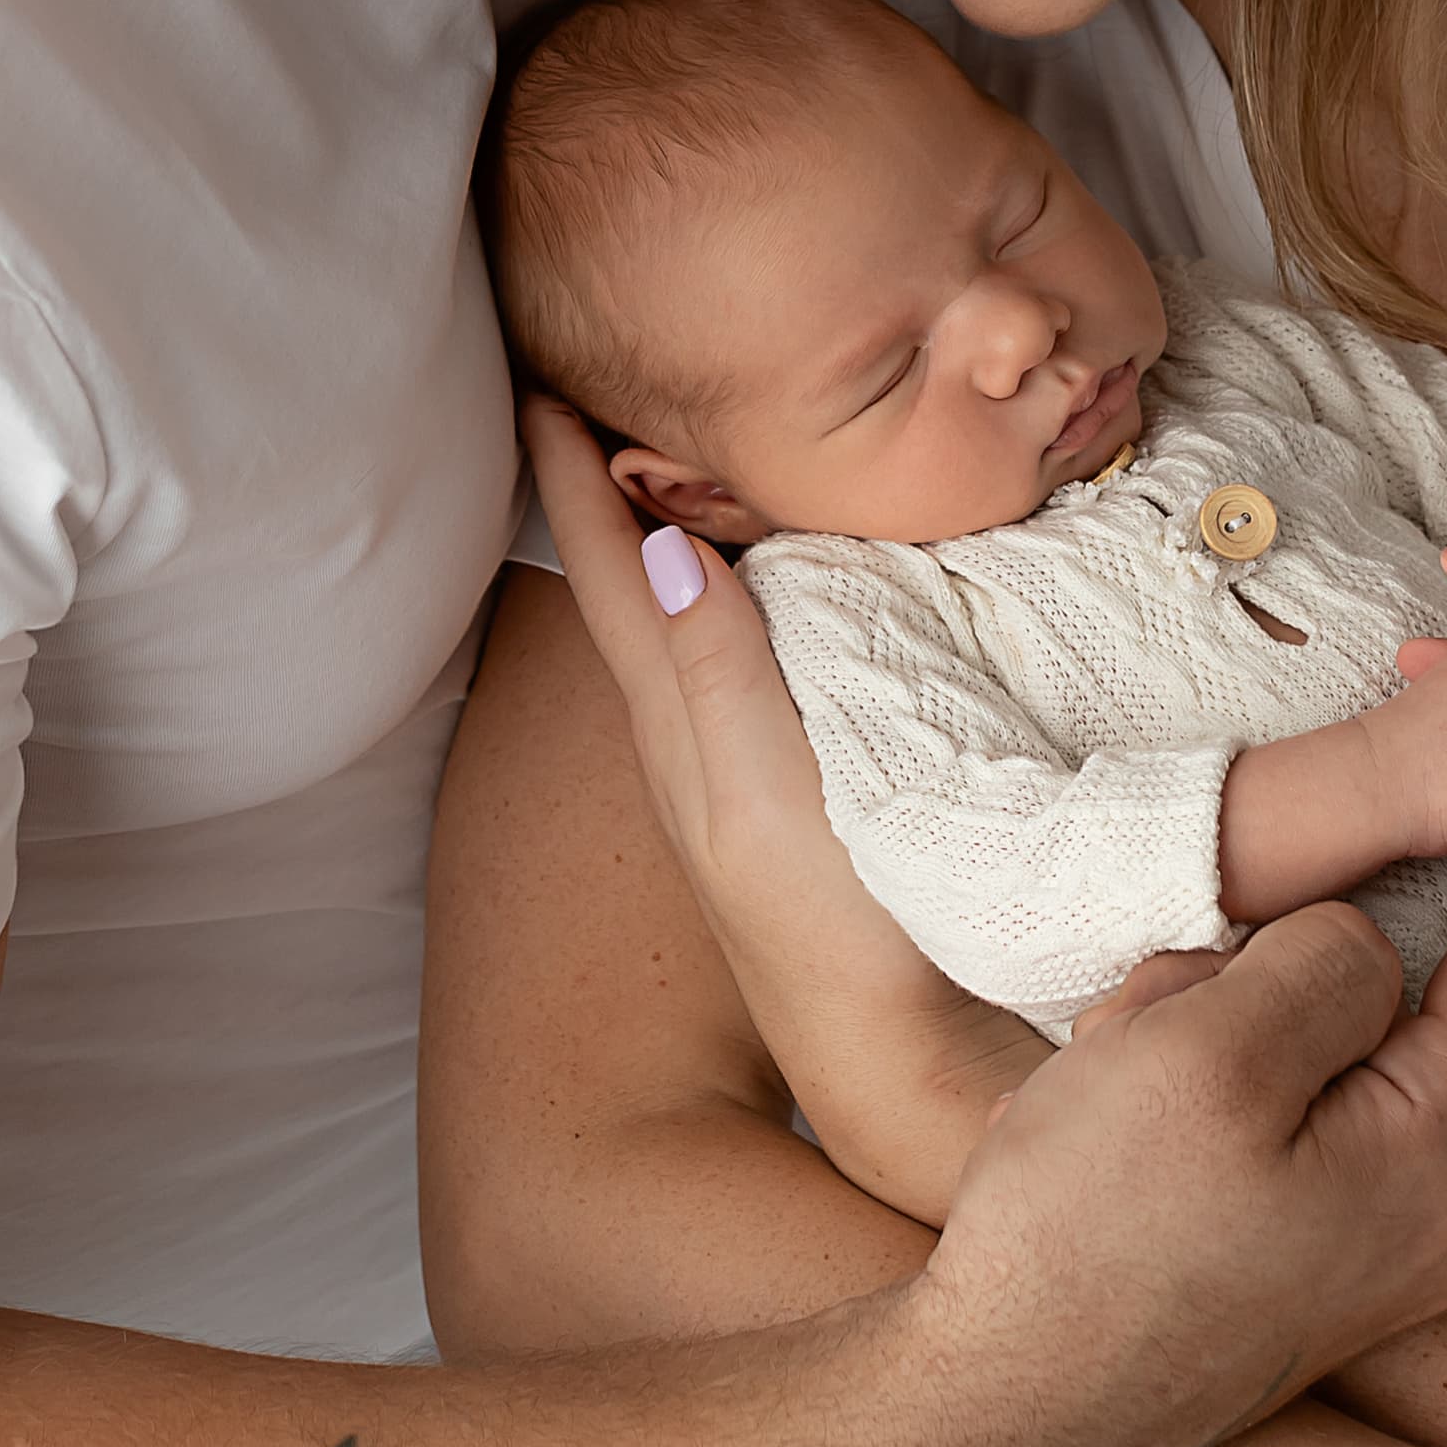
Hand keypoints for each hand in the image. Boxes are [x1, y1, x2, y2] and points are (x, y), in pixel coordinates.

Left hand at [519, 395, 1034, 1196]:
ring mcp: (747, 774)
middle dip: (614, 486)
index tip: (544, 379)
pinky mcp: (806, 795)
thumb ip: (715, 674)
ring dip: (679, 536)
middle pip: (636, 587)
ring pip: (692, 624)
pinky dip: (750, 600)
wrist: (902, 1068)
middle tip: (607, 385)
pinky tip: (798, 590)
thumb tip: (664, 547)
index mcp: (679, 727)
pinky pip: (754, 664)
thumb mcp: (759, 793)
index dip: (573, 479)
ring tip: (689, 458)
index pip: (611, 574)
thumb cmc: (831, 933)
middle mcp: (697, 743)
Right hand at [923, 832, 1446, 1446]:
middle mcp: (1441, 1211)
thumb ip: (1326, 960)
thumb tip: (1373, 939)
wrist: (1007, 1398)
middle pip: (1414, 1007)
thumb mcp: (1209, 1047)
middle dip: (1291, 966)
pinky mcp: (1314, 1259)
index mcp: (1441, 1150)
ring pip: (1340, 1058)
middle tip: (1172, 992)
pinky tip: (1132, 1109)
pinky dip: (1221, 1086)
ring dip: (1233, 1025)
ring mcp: (1381, 1246)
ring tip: (1128, 1062)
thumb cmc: (1093, 1229)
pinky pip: (1300, 1122)